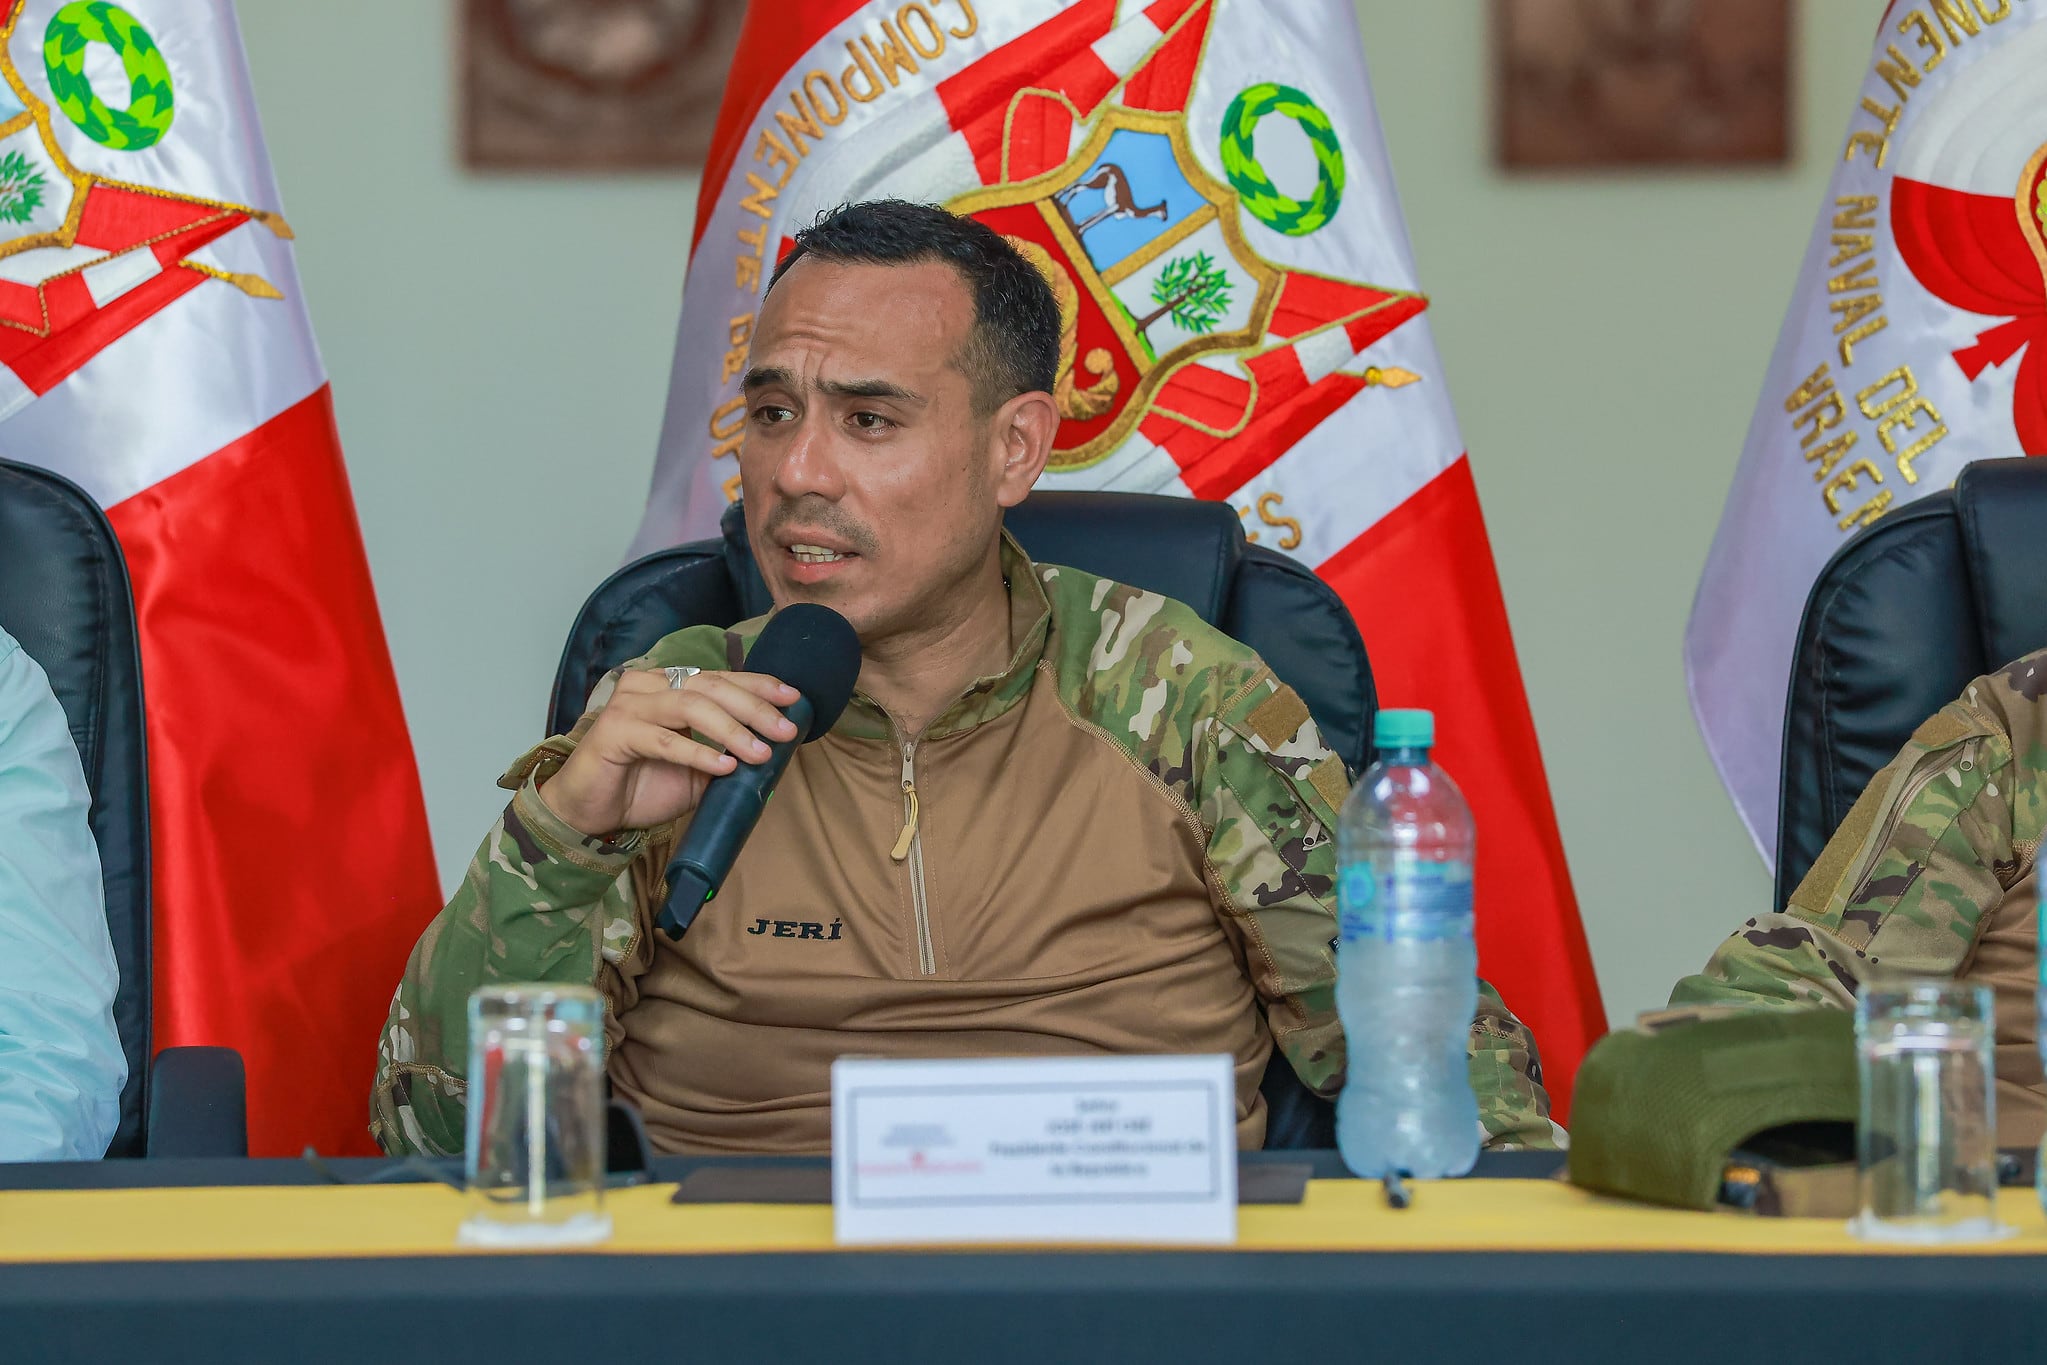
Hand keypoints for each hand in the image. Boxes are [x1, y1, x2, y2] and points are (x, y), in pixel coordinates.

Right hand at [537, 669, 800, 837]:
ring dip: (732, 730)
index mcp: (669, 686)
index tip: (793, 698)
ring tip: (760, 753)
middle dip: (754, 708)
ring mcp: (629, 706)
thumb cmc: (643, 787)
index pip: (721, 678)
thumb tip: (772, 752)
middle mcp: (648, 686)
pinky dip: (698, 754)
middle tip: (785, 730)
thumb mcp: (697, 772)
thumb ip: (727, 756)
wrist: (593, 814)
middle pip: (711, 688)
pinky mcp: (614, 733)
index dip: (758, 685)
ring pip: (691, 707)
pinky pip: (665, 741)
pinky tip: (724, 767)